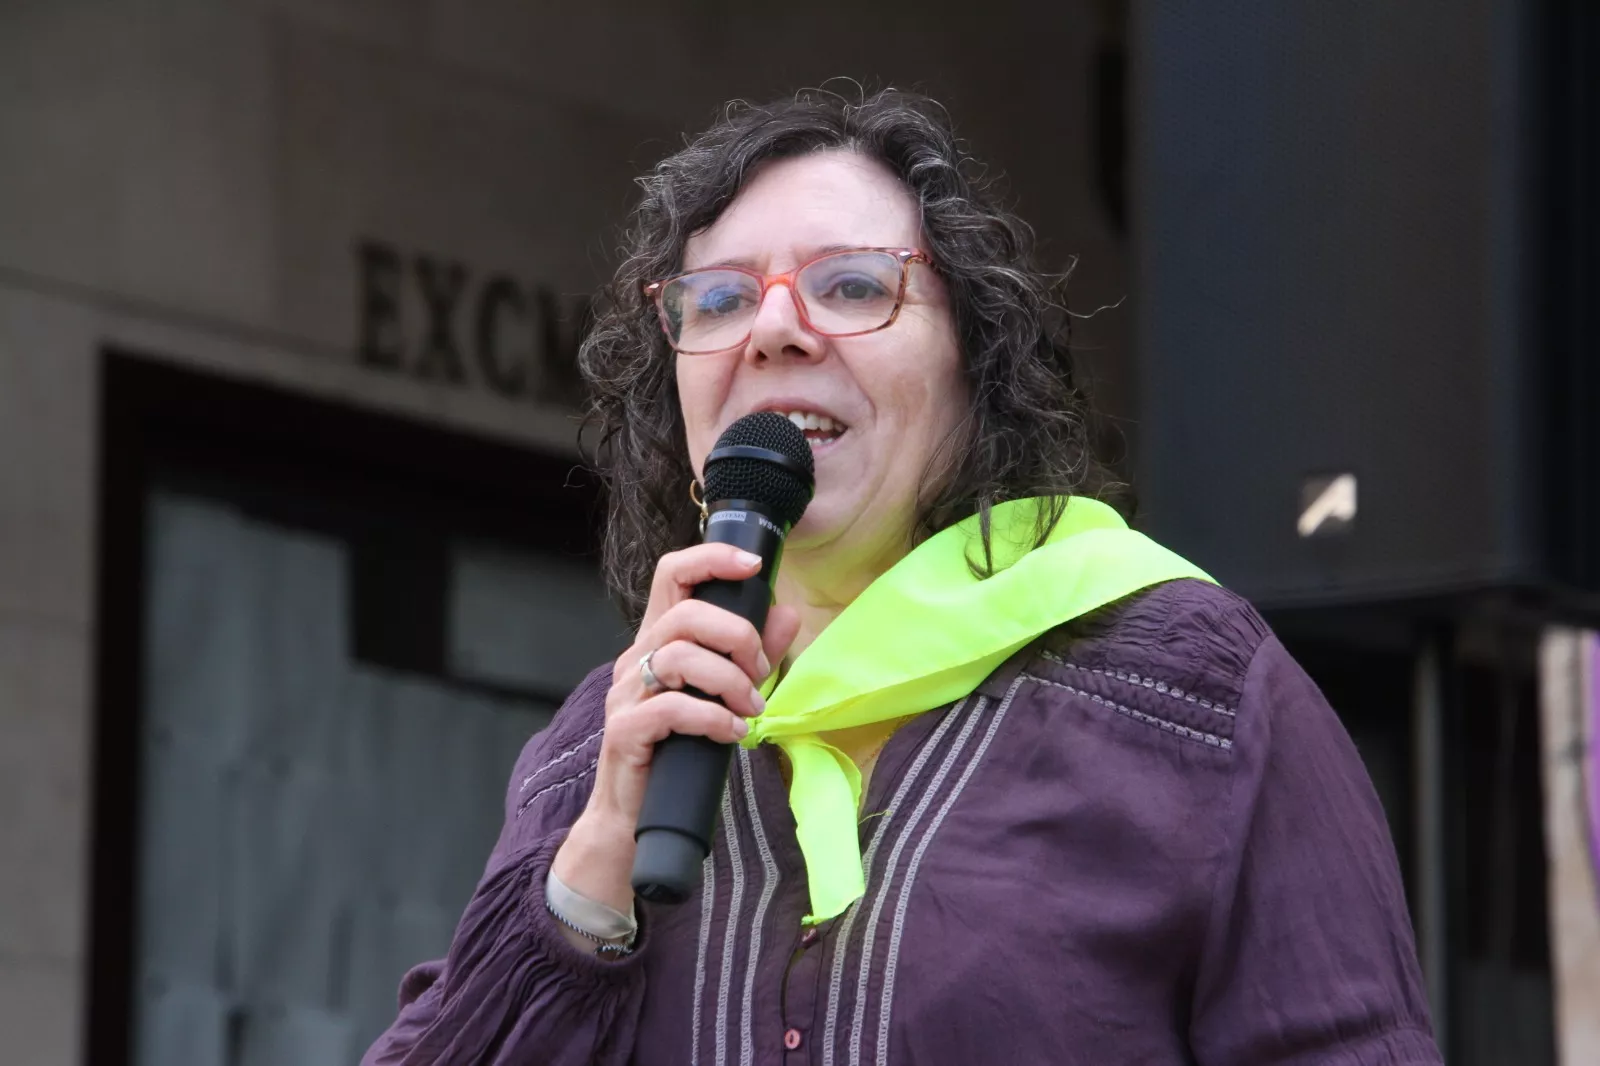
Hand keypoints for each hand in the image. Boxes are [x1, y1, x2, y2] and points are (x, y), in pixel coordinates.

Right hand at [551, 543, 799, 912]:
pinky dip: (712, 717)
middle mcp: (636, 658)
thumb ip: (754, 655)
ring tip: (751, 709)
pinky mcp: (625, 731)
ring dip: (730, 680)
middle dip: (736, 636)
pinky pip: (671, 707)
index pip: (672, 574)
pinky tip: (733, 733)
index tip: (753, 564)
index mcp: (657, 640)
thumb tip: (787, 613)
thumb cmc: (680, 752)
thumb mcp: (724, 695)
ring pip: (678, 655)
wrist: (635, 819)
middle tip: (760, 672)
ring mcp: (626, 694)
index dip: (711, 558)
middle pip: (684, 614)